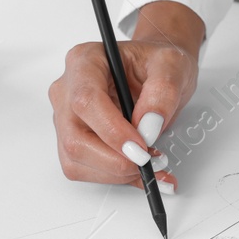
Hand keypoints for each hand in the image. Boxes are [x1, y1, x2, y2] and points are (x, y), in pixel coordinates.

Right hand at [49, 1, 203, 188]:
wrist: (155, 71)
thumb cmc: (156, 63)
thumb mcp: (172, 65)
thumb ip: (163, 91)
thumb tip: (149, 125)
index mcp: (85, 61)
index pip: (86, 101)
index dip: (112, 130)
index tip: (141, 147)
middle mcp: (68, 89)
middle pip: (75, 137)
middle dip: (114, 160)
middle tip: (149, 161)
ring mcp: (66, 117)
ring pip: (75, 159)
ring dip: (116, 171)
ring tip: (151, 163)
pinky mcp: (74, 140)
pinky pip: (84, 168)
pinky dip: (115, 176)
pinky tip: (139, 169)